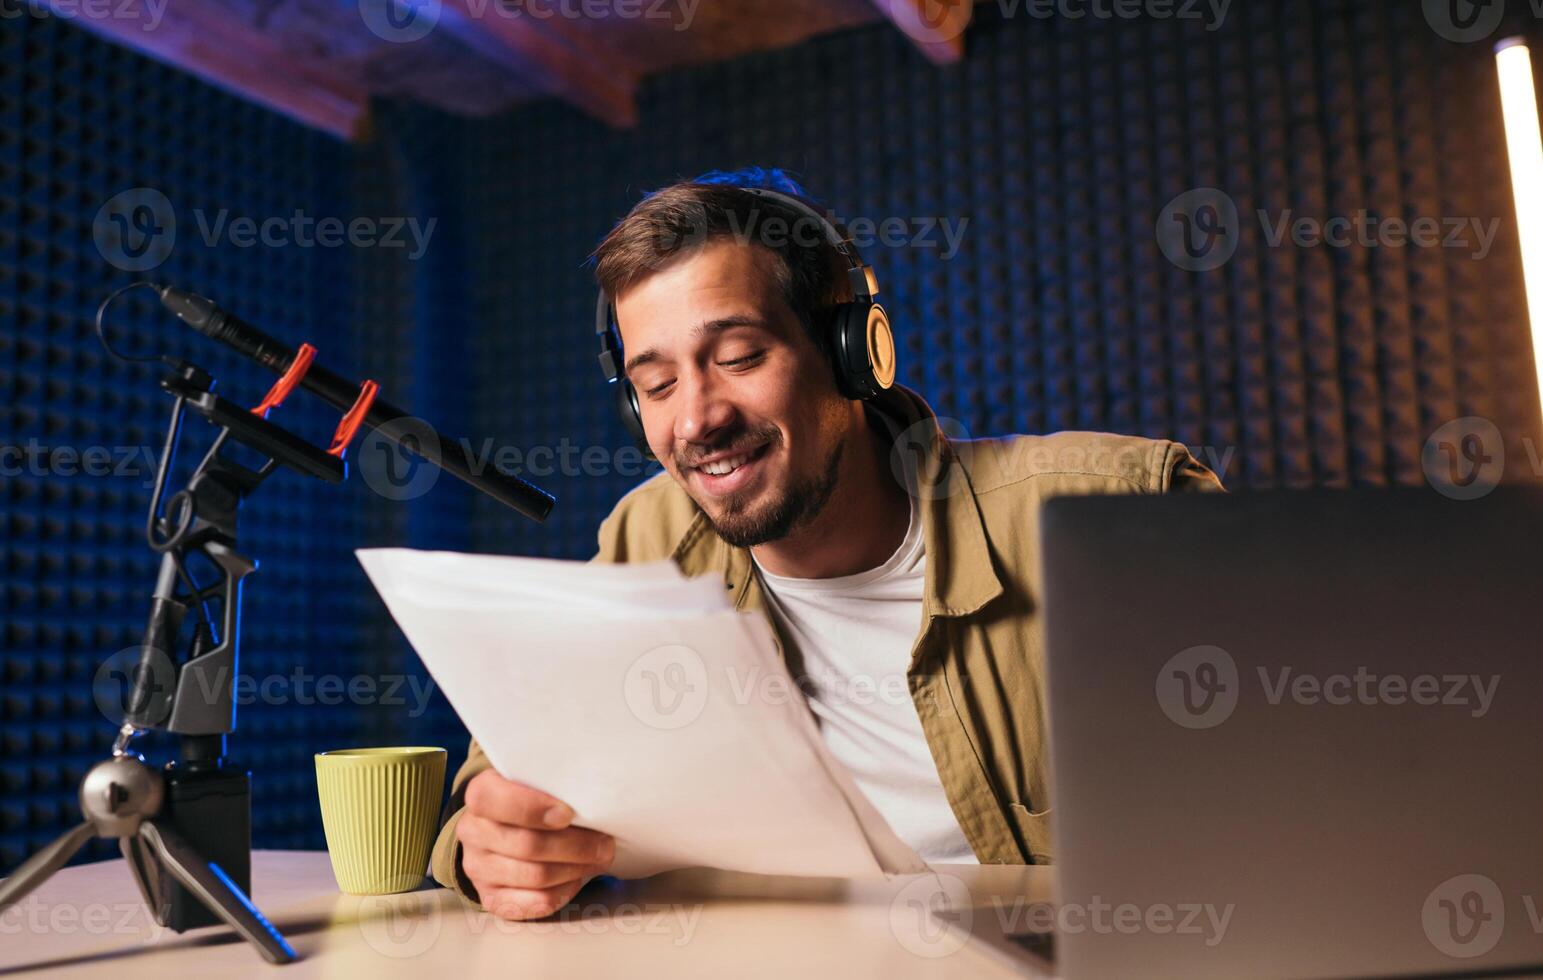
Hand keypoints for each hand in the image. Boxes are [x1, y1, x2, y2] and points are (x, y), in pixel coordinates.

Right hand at [456, 770, 615, 919]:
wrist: (510, 828)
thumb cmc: (536, 800)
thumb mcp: (540, 783)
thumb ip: (556, 786)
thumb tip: (595, 800)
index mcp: (481, 794)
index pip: (492, 799)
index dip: (532, 808)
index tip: (568, 814)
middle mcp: (473, 831)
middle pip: (527, 844)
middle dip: (575, 845)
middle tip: (605, 843)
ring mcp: (478, 867)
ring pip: (535, 876)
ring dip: (575, 869)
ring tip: (598, 859)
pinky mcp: (491, 898)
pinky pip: (535, 903)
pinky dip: (564, 891)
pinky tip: (577, 877)